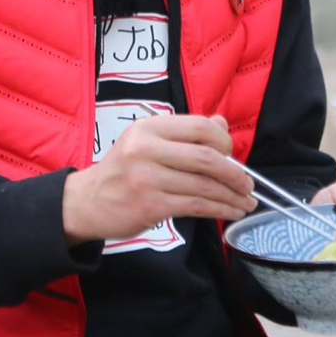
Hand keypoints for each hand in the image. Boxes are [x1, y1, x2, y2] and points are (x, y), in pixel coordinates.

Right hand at [62, 113, 256, 245]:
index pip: (199, 127)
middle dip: (235, 174)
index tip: (233, 155)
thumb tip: (221, 124)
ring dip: (232, 196)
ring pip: (204, 186)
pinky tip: (230, 212)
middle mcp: (146, 149)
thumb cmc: (123, 171)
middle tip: (248, 184)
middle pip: (207, 158)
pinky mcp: (151, 205)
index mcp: (149, 128)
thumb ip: (185, 133)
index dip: (224, 142)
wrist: (87, 201)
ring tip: (245, 201)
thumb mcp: (147, 142)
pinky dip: (219, 210)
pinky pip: (196, 206)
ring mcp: (148, 178)